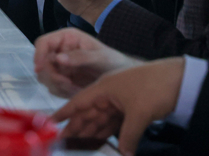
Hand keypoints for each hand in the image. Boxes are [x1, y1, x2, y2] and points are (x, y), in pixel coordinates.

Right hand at [34, 28, 140, 97]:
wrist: (123, 80)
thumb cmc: (114, 63)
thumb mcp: (101, 58)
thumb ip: (81, 57)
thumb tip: (58, 58)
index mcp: (66, 38)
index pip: (43, 42)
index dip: (38, 54)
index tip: (39, 69)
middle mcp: (59, 50)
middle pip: (42, 62)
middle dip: (52, 75)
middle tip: (67, 84)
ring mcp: (59, 66)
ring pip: (45, 76)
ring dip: (58, 85)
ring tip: (76, 88)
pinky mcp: (62, 79)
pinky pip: (53, 87)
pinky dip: (62, 91)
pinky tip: (77, 91)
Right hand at [53, 57, 184, 155]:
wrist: (179, 79)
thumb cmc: (154, 87)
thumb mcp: (139, 113)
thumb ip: (127, 135)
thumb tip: (123, 152)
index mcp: (103, 88)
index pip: (78, 102)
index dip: (63, 113)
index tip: (50, 122)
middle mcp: (107, 93)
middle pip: (87, 113)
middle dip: (75, 128)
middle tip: (63, 142)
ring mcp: (119, 101)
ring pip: (99, 119)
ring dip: (90, 132)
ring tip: (78, 145)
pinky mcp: (130, 108)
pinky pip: (113, 122)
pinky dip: (107, 132)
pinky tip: (100, 141)